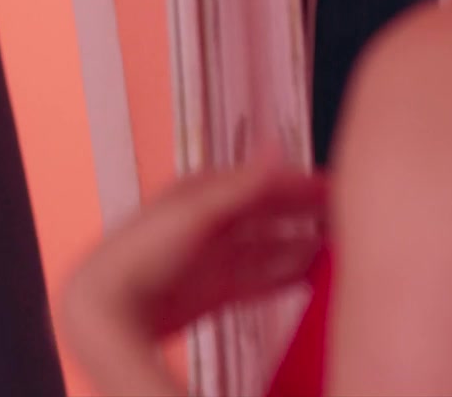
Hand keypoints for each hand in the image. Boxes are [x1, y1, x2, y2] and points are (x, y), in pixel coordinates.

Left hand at [61, 163, 326, 394]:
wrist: (107, 304)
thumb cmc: (139, 251)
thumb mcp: (197, 211)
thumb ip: (242, 185)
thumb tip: (276, 147)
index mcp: (202, 193)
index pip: (260, 181)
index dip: (298, 184)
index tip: (334, 187)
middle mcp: (207, 222)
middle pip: (266, 213)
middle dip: (302, 213)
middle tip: (344, 217)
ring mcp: (209, 257)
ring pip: (266, 247)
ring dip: (299, 245)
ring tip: (336, 247)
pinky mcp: (210, 290)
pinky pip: (257, 279)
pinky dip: (283, 275)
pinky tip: (308, 276)